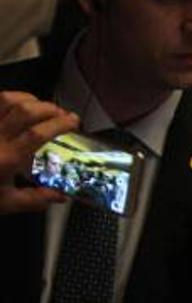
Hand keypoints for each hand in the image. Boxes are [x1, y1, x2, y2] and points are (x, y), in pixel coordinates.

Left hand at [0, 91, 78, 214]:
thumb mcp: (5, 203)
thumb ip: (34, 199)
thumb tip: (60, 196)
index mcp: (7, 158)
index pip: (39, 132)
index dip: (60, 123)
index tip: (74, 121)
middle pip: (25, 110)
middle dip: (48, 107)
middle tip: (61, 112)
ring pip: (6, 99)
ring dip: (28, 98)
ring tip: (39, 105)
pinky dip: (6, 99)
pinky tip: (14, 104)